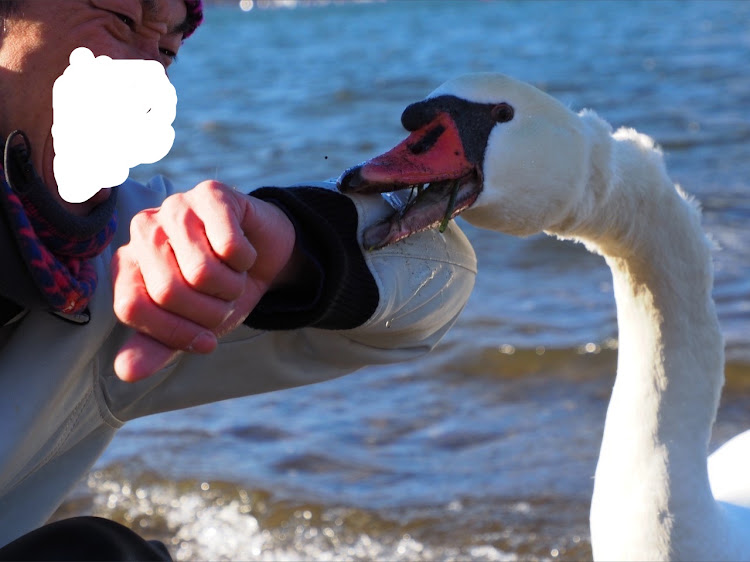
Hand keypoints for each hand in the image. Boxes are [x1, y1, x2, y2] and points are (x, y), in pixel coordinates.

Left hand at [112, 180, 295, 381]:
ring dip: (232, 286)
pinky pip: (230, 246)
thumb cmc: (221, 290)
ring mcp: (175, 207)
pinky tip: (243, 252)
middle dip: (211, 311)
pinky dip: (247, 261)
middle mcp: (143, 232)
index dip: (174, 333)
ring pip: (202, 272)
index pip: (132, 307)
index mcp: (129, 264)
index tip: (207, 342)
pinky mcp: (210, 193)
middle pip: (168, 292)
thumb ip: (159, 346)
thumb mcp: (193, 326)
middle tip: (224, 301)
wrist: (265, 254)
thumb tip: (126, 371)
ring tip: (233, 276)